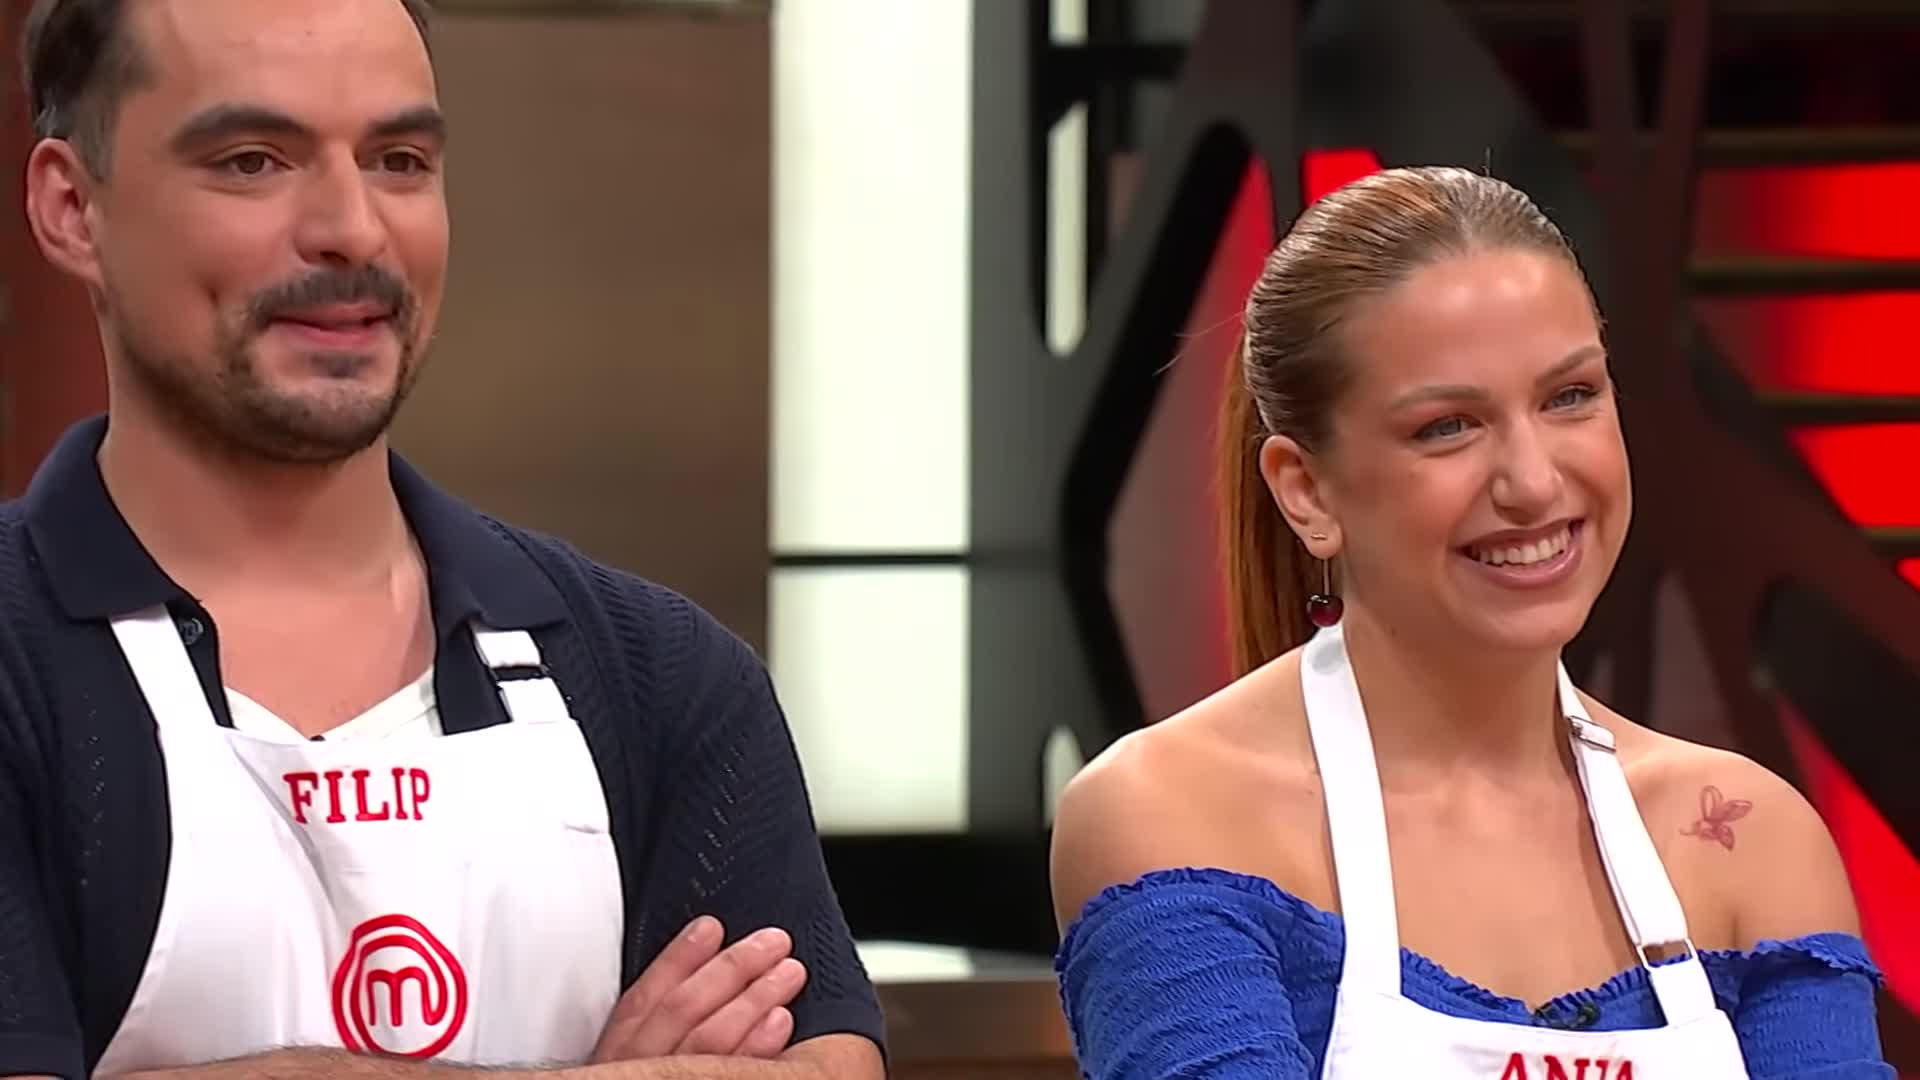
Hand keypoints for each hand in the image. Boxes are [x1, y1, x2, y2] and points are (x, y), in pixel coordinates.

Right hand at [591, 916, 807, 1061]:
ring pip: (709, 1044)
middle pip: (683, 1013)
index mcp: (613, 1058)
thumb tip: (703, 968)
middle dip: (731, 970)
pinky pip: (729, 1077)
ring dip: (753, 1000)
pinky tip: (782, 1022)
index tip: (712, 925)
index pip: (643, 1000)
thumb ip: (657, 1029)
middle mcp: (632, 1074)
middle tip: (774, 941)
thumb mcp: (629, 1062)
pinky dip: (757, 1048)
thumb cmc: (646, 1078)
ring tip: (790, 972)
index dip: (678, 959)